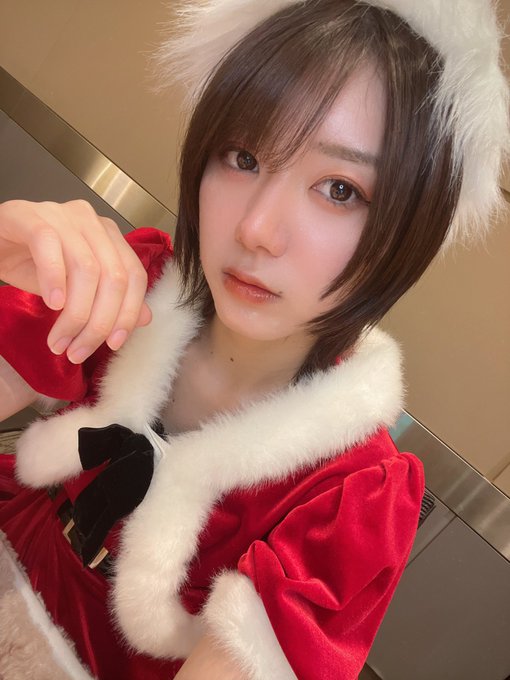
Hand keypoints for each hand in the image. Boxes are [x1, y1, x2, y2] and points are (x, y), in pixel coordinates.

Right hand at [0, 199, 150, 362]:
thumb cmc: (30, 262)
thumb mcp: (75, 288)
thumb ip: (111, 300)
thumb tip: (145, 318)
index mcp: (109, 236)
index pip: (134, 277)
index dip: (128, 314)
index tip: (113, 344)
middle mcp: (91, 221)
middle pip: (113, 278)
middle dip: (98, 323)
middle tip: (78, 351)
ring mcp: (62, 214)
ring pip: (87, 268)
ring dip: (75, 314)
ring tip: (59, 340)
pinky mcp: (30, 216)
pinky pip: (50, 247)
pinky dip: (55, 280)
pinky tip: (52, 305)